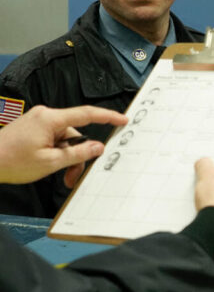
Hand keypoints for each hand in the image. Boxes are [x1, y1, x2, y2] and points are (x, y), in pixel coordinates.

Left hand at [0, 105, 126, 184]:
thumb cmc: (11, 161)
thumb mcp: (50, 162)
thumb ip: (78, 153)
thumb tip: (98, 147)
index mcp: (50, 119)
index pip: (87, 114)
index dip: (108, 117)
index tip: (123, 119)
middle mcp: (45, 116)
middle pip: (75, 134)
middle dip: (78, 155)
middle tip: (74, 176)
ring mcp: (38, 122)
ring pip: (65, 140)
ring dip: (66, 158)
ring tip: (60, 176)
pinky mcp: (33, 129)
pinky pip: (54, 140)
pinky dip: (56, 154)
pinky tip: (50, 167)